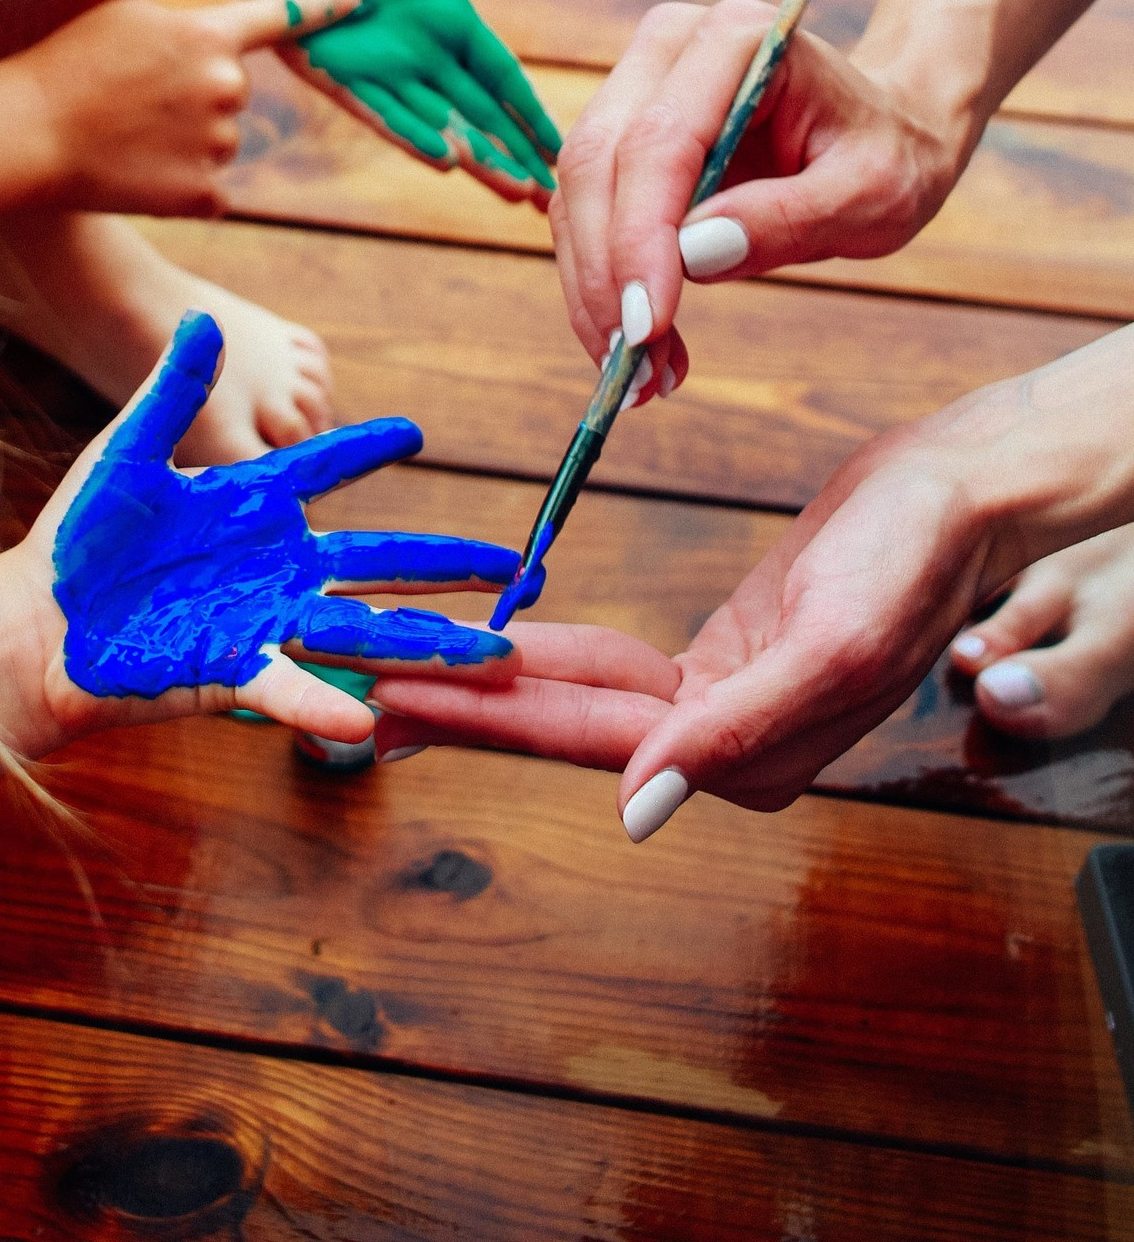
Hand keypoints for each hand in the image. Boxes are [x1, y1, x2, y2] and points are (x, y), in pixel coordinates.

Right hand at [28, 0, 360, 215]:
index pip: (282, 17)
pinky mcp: (205, 193)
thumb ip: (188, 30)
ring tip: (125, 136)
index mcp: (210, 36)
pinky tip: (135, 174)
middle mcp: (227, 87)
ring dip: (183, 144)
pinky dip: (177, 187)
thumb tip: (216, 52)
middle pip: (233, 93)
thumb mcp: (130, 20)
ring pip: (218, 143)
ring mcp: (219, 143)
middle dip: (195, 99)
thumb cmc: (69, 65)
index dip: (323, 6)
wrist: (30, 131)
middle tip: (134, 102)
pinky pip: (207, 189)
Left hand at [29, 311, 518, 747]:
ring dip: (429, 642)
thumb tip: (201, 321)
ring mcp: (261, 619)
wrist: (33, 623)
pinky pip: (292, 686)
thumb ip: (171, 391)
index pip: (323, 468)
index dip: (365, 448)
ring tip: (496, 651)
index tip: (414, 432)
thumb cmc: (77, 539)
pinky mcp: (232, 670)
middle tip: (514, 564)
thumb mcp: (127, 453)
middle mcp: (272, 563)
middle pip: (379, 560)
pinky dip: (326, 704)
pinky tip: (370, 715)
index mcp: (248, 502)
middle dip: (447, 565)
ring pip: (364, 629)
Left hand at [238, 0, 561, 202]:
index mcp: (449, 23)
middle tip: (549, 196)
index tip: (563, 148)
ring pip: (438, 124)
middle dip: (513, 154)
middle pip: (479, 114)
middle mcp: (421, 56)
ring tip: (512, 190)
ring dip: (475, 158)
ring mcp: (380, 70)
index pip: (502, 78)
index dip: (531, 112)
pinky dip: (413, 135)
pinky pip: (381, 111)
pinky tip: (445, 161)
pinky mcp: (336, 74)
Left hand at [376, 383, 1040, 823]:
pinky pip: (605, 662)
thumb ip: (738, 731)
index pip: (579, 741)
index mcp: (744, 758)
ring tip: (389, 668)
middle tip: (345, 682)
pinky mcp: (717, 659)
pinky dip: (543, 647)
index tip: (383, 701)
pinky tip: (487, 643)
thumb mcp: (835, 638)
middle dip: (450, 704)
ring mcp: (715, 707)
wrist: (963, 497)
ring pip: (571, 696)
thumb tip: (639, 811)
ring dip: (482, 680)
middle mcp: (721, 751)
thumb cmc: (915, 557)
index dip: (475, 718)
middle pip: (557, 726)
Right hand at [551, 0, 962, 385]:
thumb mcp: (871, 196)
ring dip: (595, 286)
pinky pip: (589, 207)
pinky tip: (640, 338)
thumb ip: (789, 219)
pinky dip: (603, 277)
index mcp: (739, 39)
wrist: (887, 129)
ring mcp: (639, 81)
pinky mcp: (624, 128)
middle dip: (606, 272)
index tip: (646, 326)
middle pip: (598, 160)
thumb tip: (693, 256)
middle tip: (631, 368)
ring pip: (578, 189)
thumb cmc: (889, 155)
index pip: (660, 140)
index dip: (640, 236)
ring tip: (640, 371)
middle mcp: (671, 45)